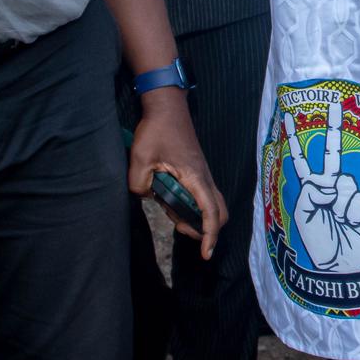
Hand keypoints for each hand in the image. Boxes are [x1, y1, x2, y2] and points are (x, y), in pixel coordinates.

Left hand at [130, 94, 226, 259]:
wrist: (166, 106)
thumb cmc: (156, 129)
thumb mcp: (139, 159)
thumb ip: (139, 185)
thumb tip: (146, 195)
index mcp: (195, 177)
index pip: (210, 213)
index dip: (209, 236)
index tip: (205, 254)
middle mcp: (204, 177)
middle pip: (220, 212)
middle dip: (206, 229)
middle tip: (182, 230)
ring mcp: (202, 174)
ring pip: (211, 204)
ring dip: (195, 216)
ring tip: (171, 214)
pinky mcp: (197, 171)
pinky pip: (202, 196)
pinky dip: (191, 205)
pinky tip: (170, 201)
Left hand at [285, 100, 359, 271]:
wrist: (342, 267)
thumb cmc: (319, 243)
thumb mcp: (304, 217)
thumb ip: (311, 192)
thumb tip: (333, 182)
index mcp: (311, 189)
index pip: (301, 160)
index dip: (294, 140)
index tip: (289, 117)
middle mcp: (330, 187)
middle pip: (332, 153)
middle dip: (333, 129)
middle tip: (334, 105)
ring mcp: (349, 195)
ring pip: (346, 182)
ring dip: (341, 204)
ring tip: (339, 222)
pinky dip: (354, 213)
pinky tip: (353, 225)